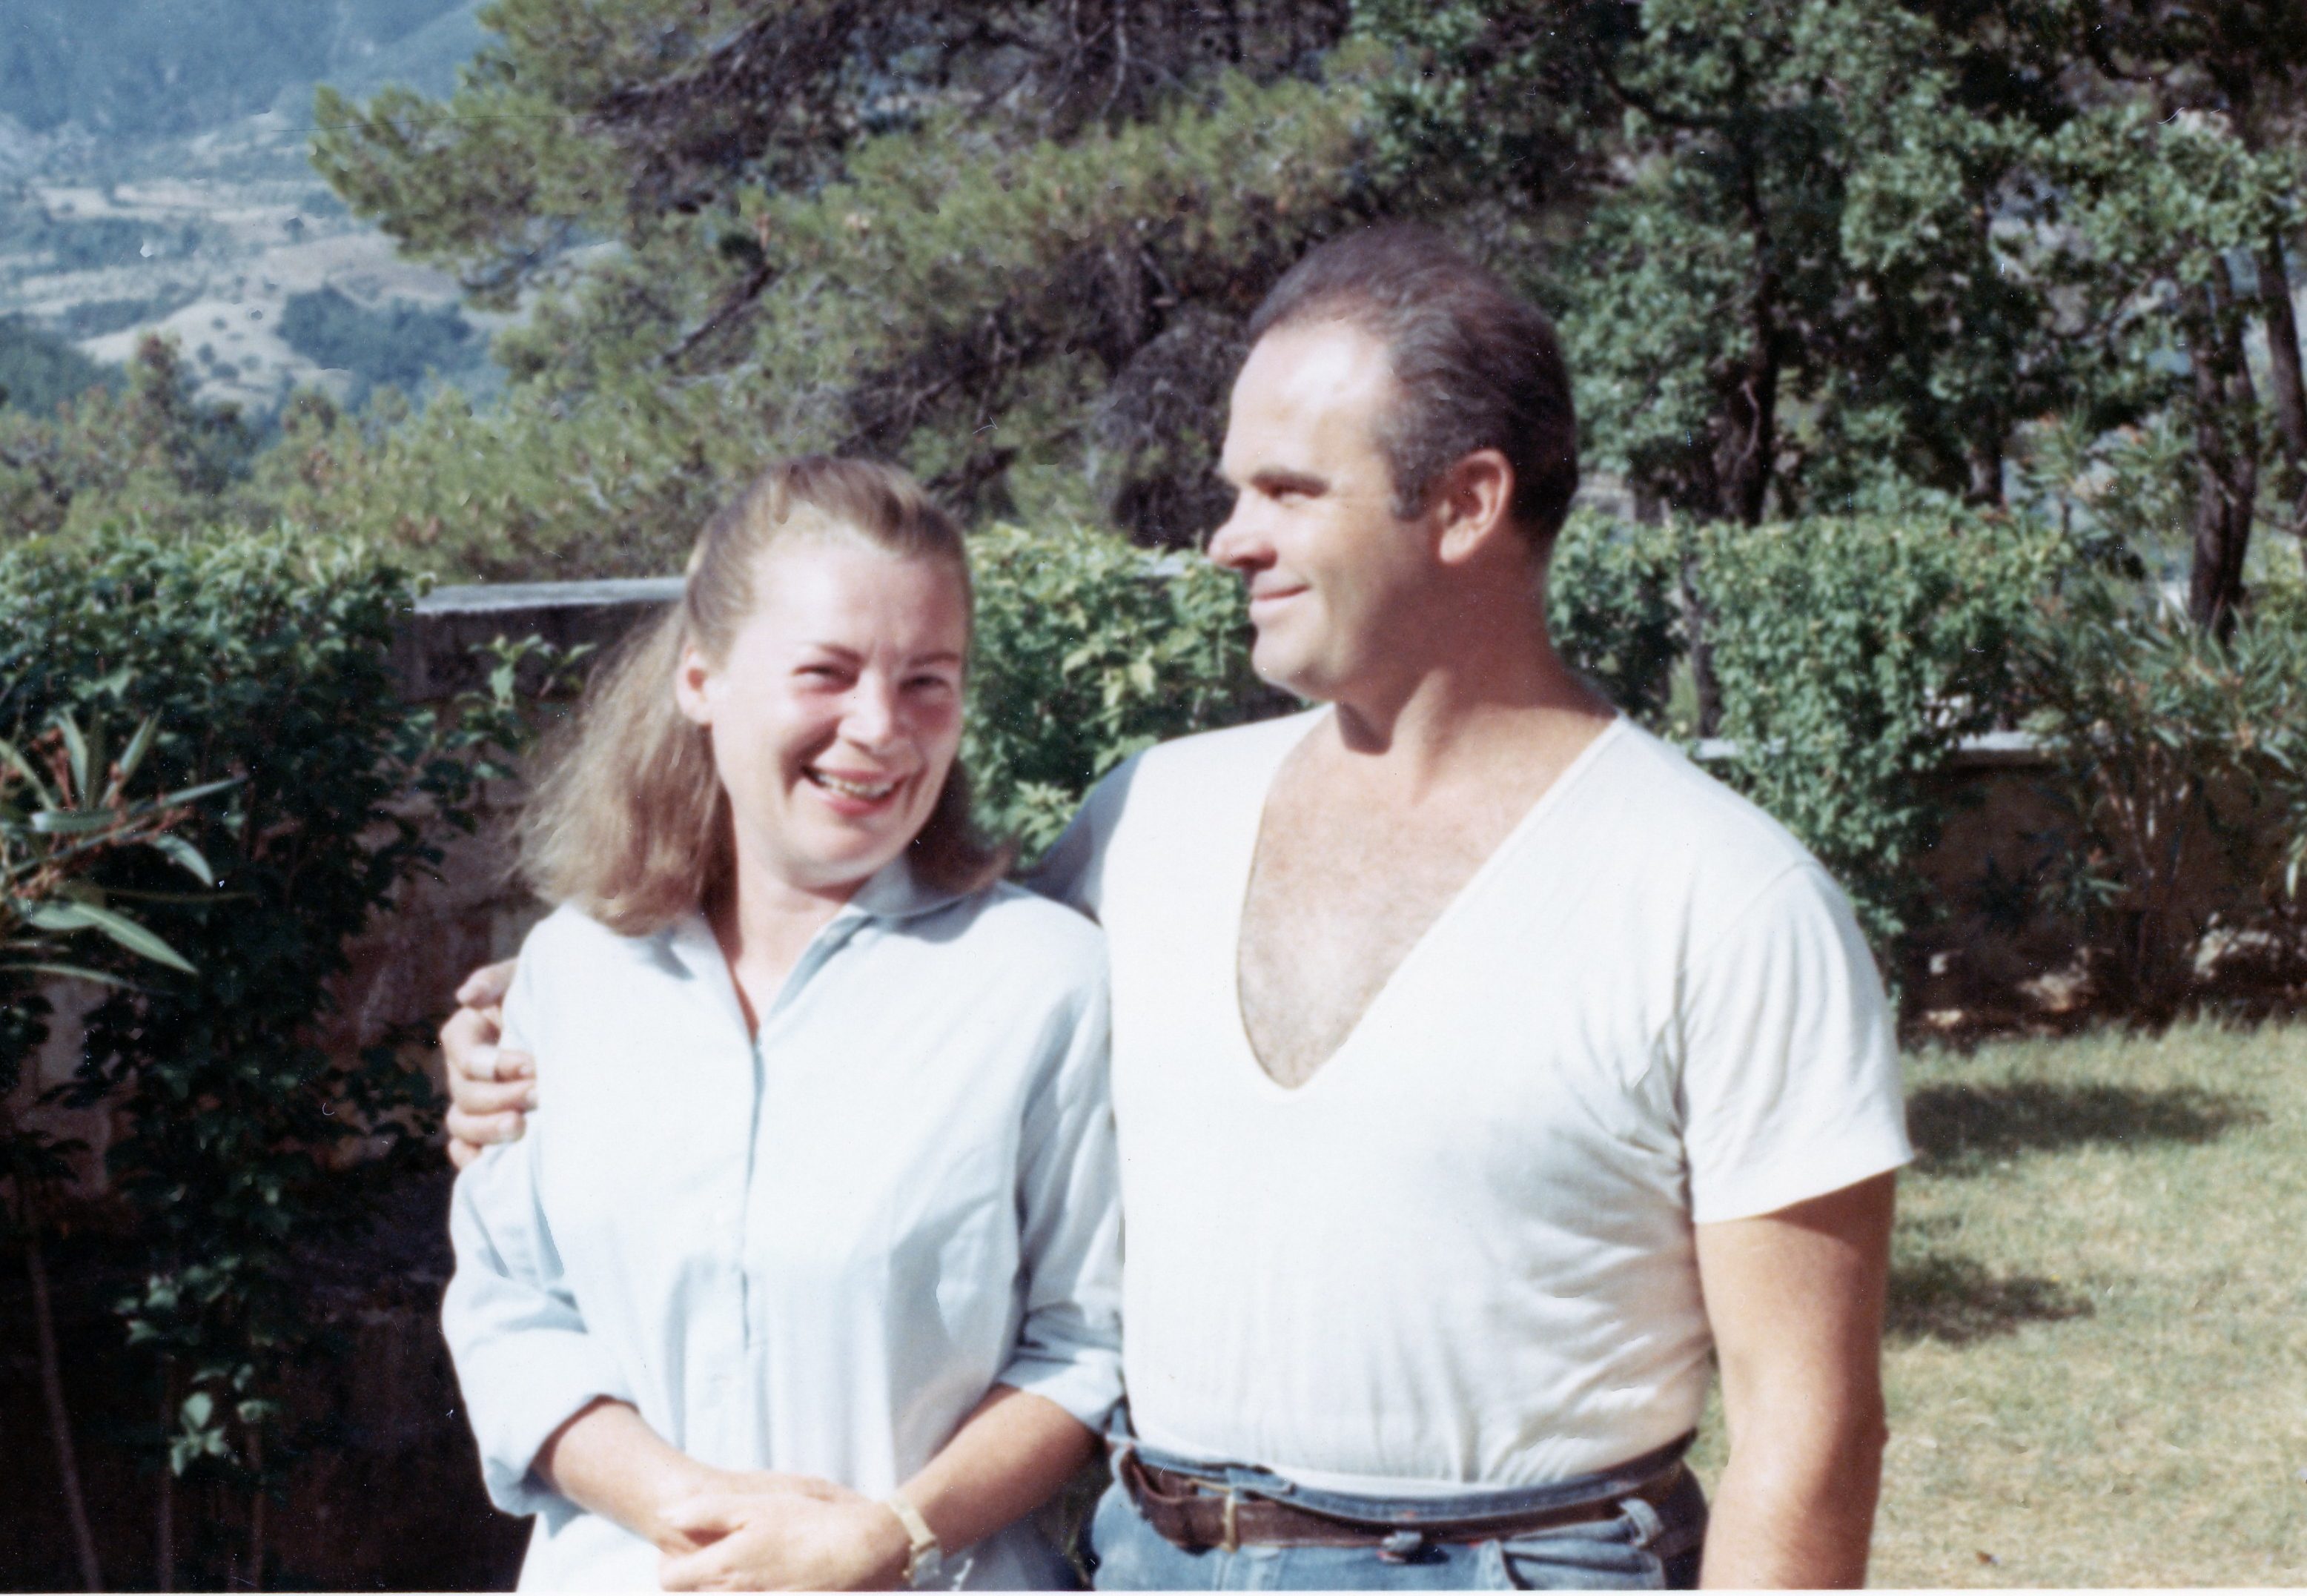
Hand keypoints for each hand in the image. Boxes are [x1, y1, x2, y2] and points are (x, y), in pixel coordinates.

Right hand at [440, 958, 530, 1169]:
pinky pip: (465, 1150)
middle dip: (501, 1098)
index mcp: (467, 1034)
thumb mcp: (524, 977)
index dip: (495, 1064)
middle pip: (465, 1094)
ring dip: (487, 1131)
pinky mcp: (486, 1127)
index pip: (467, 1055)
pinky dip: (473, 1159)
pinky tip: (493, 1164)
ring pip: (461, 1124)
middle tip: (540, 1097)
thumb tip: (466, 996)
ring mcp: (472, 1103)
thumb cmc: (547, 992)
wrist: (574, 1019)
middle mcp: (463, 1072)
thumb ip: (496, 981)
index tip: (534, 1065)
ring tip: (522, 1129)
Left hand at [657, 1479, 910, 1591]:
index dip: (671, 1565)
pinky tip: (770, 1579)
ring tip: (749, 1568)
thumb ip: (705, 1511)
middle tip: (721, 1557)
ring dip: (726, 1586)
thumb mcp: (755, 1506)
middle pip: (693, 1595)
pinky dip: (751, 1591)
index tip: (683, 1554)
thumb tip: (666, 1515)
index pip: (669, 1580)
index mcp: (721, 1569)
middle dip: (699, 1579)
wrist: (860, 1551)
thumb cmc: (808, 1524)